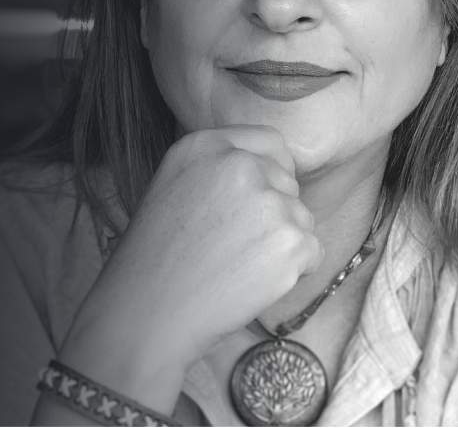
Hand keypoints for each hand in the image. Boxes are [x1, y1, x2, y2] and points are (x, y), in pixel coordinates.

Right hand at [56, 125, 324, 414]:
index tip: (263, 196)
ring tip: (237, 266)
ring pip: (301, 217)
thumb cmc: (156, 257)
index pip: (270, 141)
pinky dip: (294, 271)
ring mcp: (267, 201)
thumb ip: (220, 165)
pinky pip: (311, 251)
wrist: (146, 315)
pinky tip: (252, 282)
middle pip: (288, 181)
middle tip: (237, 245)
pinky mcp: (289, 240)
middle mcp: (239, 164)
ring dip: (282, 242)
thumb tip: (270, 169)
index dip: (273, 170)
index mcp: (206, 145)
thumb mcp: (175, 184)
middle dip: (275, 211)